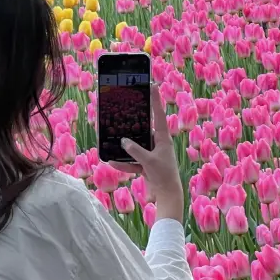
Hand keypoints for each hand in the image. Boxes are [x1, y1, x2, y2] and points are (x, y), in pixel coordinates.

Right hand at [109, 86, 183, 222]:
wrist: (167, 194)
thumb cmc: (163, 175)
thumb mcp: (149, 161)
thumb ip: (135, 150)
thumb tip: (123, 141)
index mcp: (163, 138)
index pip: (158, 115)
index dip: (154, 100)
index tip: (151, 85)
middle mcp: (157, 143)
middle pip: (143, 128)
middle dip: (133, 122)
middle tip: (124, 109)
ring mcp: (151, 154)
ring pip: (135, 146)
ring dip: (125, 145)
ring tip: (112, 138)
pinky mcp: (146, 164)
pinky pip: (133, 161)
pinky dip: (124, 162)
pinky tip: (112, 162)